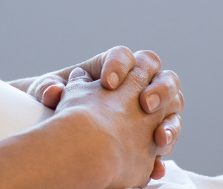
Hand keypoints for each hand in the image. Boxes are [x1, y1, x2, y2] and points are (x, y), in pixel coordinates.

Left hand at [10, 46, 182, 174]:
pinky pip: (168, 139)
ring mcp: (150, 108)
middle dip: (158, 88)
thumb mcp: (49, 95)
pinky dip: (164, 152)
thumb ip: (49, 89)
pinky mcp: (152, 133)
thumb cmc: (57, 105)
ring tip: (158, 138)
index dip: (119, 66)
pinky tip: (155, 166)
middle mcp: (136, 84)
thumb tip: (52, 91)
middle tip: (144, 104)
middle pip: (161, 75)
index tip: (107, 83)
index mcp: (112, 66)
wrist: (65, 134)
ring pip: (174, 106)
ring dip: (170, 122)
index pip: (125, 56)